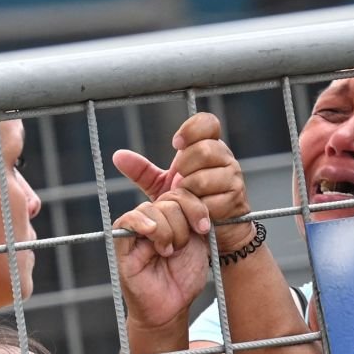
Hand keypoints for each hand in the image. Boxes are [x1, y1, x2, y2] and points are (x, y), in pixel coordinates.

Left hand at [113, 113, 252, 249]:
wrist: (215, 231)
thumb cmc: (189, 203)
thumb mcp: (163, 186)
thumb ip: (143, 171)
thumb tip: (118, 156)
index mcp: (209, 147)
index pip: (208, 123)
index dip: (191, 129)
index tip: (176, 144)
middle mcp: (225, 158)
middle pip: (204, 150)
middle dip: (184, 167)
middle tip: (177, 180)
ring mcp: (233, 178)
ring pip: (205, 177)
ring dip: (188, 190)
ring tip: (185, 197)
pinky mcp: (235, 200)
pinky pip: (211, 201)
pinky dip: (197, 208)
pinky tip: (195, 212)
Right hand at [113, 188, 210, 330]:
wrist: (171, 307)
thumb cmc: (184, 277)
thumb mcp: (198, 243)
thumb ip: (196, 218)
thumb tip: (195, 194)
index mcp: (172, 216)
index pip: (181, 192)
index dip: (195, 207)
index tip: (204, 228)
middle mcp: (153, 218)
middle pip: (169, 199)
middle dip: (182, 224)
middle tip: (181, 248)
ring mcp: (136, 229)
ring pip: (152, 209)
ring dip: (168, 231)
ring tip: (168, 252)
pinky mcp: (121, 243)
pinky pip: (127, 221)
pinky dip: (141, 223)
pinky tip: (152, 233)